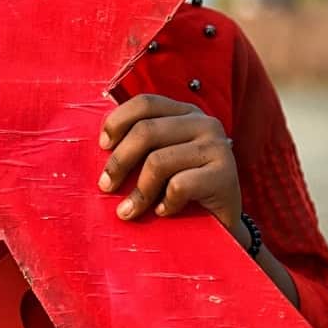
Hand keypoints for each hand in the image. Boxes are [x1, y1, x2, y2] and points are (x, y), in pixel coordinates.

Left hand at [98, 94, 249, 245]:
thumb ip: (141, 144)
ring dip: (137, 192)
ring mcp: (218, 147)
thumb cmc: (184, 191)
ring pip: (158, 161)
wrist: (223, 224)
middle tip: (106, 186)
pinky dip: (164, 203)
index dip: (117, 121)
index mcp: (186, 113)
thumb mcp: (162, 159)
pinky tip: (163, 211)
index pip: (145, 103)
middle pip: (146, 131)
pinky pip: (179, 186)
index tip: (102, 146)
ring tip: (128, 210)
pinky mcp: (226, 174)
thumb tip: (102, 144)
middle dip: (119, 161)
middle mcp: (204, 123)